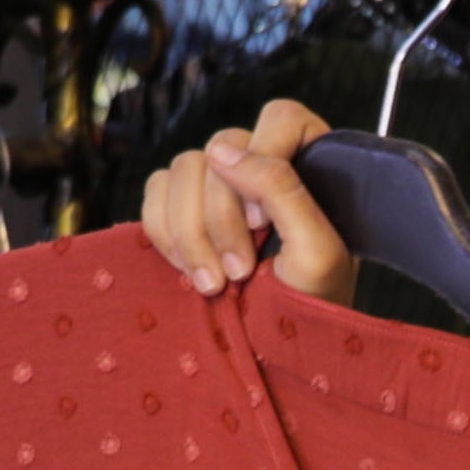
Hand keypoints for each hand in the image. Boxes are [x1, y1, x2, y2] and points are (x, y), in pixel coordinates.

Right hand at [143, 98, 355, 301]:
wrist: (278, 351)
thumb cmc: (311, 305)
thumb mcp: (315, 251)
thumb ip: (282, 189)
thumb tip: (221, 152)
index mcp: (311, 162)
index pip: (280, 118)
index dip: (265, 157)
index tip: (263, 220)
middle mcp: (263, 164)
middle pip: (220, 149)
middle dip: (221, 219)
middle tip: (240, 274)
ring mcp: (219, 185)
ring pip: (181, 170)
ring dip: (191, 233)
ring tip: (215, 284)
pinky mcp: (183, 208)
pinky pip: (154, 193)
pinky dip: (165, 234)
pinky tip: (191, 271)